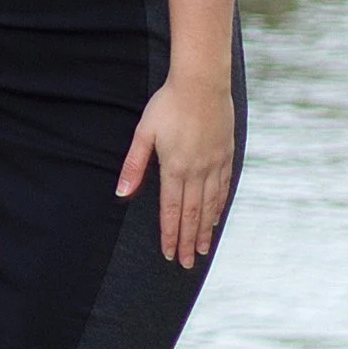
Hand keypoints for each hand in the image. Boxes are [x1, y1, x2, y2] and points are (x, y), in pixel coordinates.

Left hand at [118, 73, 235, 268]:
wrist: (202, 85)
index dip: (169, 234)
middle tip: (185, 264)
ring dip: (203, 230)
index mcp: (174, 168)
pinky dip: (218, 208)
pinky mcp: (226, 156)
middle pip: (191, 215)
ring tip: (201, 250)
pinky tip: (215, 219)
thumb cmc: (167, 105)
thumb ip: (134, 165)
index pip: (170, 210)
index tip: (168, 254)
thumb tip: (122, 193)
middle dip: (186, 241)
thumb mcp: (144, 133)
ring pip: (209, 206)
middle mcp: (196, 172)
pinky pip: (223, 189)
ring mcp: (214, 165)